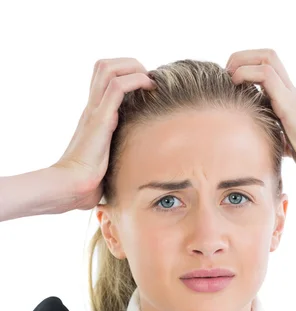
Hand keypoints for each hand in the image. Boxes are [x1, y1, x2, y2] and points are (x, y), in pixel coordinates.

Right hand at [52, 57, 156, 210]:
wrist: (72, 188)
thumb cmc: (87, 184)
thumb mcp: (105, 165)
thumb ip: (114, 159)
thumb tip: (129, 174)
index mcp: (93, 117)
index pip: (103, 81)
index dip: (124, 74)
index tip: (145, 87)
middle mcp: (92, 109)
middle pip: (103, 66)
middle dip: (129, 64)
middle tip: (148, 79)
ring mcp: (94, 112)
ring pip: (109, 69)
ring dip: (133, 67)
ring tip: (150, 81)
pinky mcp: (100, 120)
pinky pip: (117, 87)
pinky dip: (136, 80)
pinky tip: (149, 88)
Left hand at [226, 48, 295, 184]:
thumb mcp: (284, 144)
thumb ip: (273, 138)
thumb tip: (258, 149)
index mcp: (286, 100)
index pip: (267, 68)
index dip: (246, 67)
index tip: (229, 83)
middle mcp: (289, 92)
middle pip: (267, 55)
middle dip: (242, 57)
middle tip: (226, 75)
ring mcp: (290, 95)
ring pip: (268, 57)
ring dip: (243, 61)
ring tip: (230, 78)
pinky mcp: (289, 103)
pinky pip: (267, 75)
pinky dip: (247, 74)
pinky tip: (237, 88)